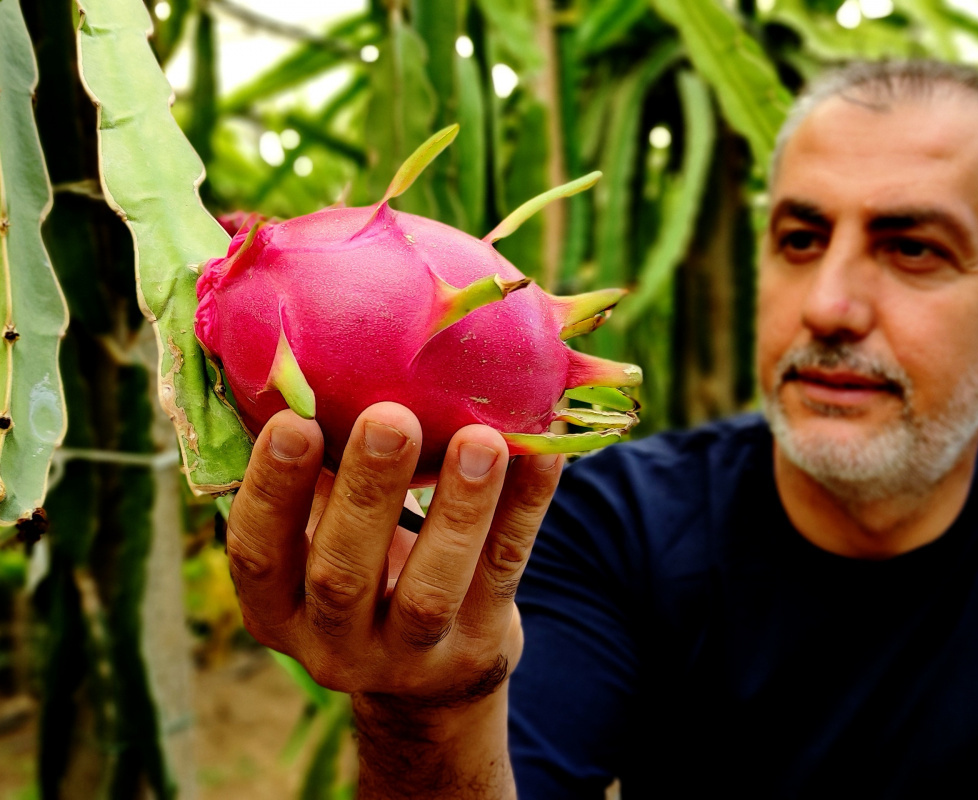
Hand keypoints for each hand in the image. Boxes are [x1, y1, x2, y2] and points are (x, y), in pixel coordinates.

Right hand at [225, 400, 562, 707]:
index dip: (272, 491)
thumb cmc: (360, 566)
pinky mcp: (477, 648)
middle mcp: (333, 645)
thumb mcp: (319, 535)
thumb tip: (299, 353)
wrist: (428, 674)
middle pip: (342, 575)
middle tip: (390, 417)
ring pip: (431, 588)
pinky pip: (503, 572)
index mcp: (276, 608)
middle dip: (367, 492)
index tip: (293, 421)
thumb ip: (312, 469)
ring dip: (458, 509)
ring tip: (480, 438)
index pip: (258, 554)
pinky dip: (525, 510)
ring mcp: (410, 656)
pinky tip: (543, 454)